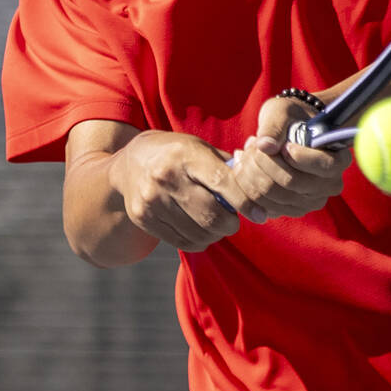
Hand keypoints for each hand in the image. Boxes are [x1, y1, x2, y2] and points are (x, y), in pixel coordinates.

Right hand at [109, 129, 262, 250]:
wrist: (130, 163)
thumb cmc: (177, 154)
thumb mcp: (200, 148)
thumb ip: (227, 166)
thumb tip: (256, 184)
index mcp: (186, 155)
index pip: (222, 182)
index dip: (245, 201)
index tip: (260, 215)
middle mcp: (166, 177)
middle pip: (210, 215)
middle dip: (230, 224)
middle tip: (234, 222)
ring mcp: (152, 200)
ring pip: (197, 232)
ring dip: (215, 235)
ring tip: (218, 225)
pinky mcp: (143, 218)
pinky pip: (181, 241)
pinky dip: (198, 241)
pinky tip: (201, 231)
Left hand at [231, 96, 351, 219]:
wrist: (287, 131)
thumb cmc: (290, 118)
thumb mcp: (282, 112)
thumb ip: (274, 126)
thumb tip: (265, 145)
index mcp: (338, 160)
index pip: (323, 166)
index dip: (297, 156)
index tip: (284, 144)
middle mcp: (329, 186)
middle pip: (290, 182)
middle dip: (263, 162)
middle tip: (251, 142)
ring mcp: (310, 202)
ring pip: (272, 196)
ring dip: (250, 173)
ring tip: (245, 152)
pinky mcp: (290, 211)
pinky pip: (262, 206)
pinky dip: (246, 187)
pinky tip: (243, 167)